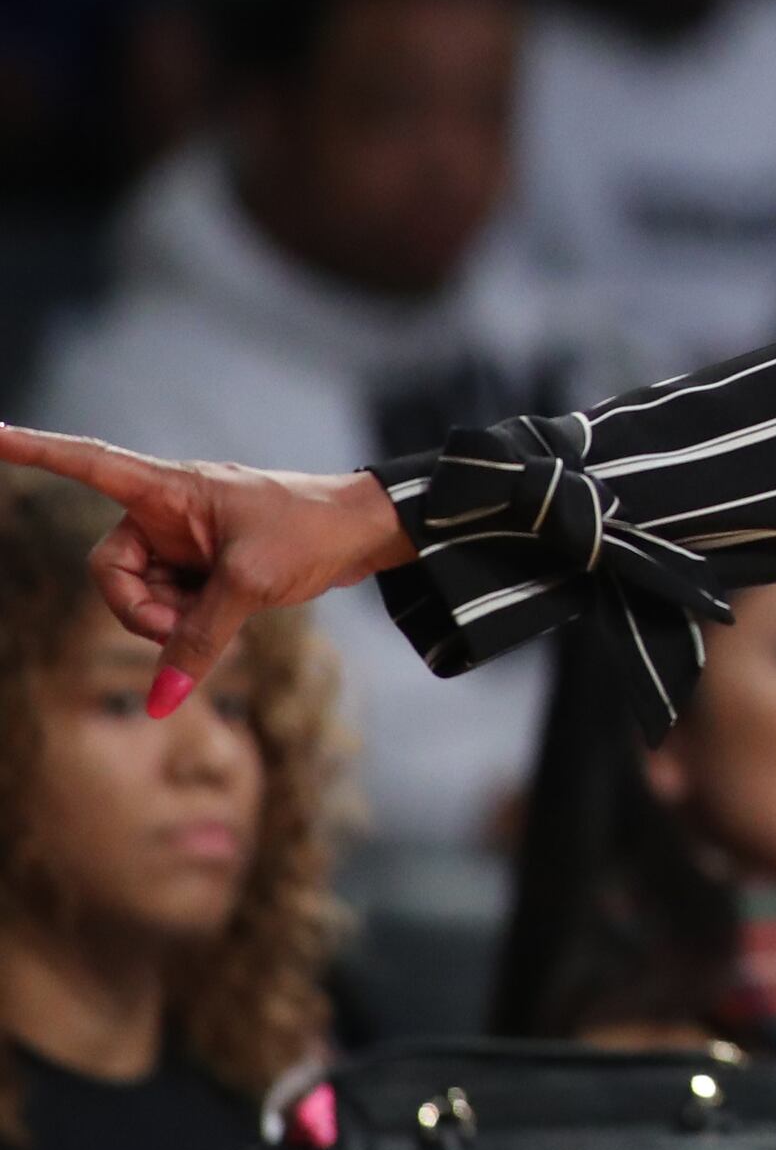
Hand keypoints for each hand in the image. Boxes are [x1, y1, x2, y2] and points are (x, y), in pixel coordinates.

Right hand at [0, 427, 412, 713]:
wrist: (365, 531)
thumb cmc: (311, 532)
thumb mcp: (250, 585)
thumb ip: (199, 639)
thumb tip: (160, 698)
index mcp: (169, 488)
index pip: (88, 463)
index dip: (36, 451)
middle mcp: (166, 509)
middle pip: (111, 572)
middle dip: (140, 610)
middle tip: (186, 625)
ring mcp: (182, 539)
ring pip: (141, 596)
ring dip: (172, 619)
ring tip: (226, 610)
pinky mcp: (201, 564)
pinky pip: (172, 605)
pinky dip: (191, 621)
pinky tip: (232, 612)